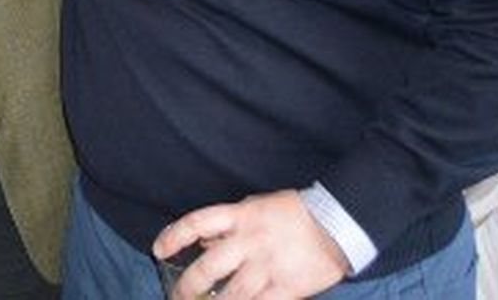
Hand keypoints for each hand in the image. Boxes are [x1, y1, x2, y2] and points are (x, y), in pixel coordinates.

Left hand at [153, 190, 349, 298]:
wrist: (339, 223)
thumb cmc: (294, 213)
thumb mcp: (255, 207)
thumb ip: (228, 225)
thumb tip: (203, 245)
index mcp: (240, 216)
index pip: (196, 224)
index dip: (173, 237)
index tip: (158, 250)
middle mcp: (249, 242)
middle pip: (208, 268)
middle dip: (187, 287)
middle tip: (177, 296)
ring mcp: (268, 267)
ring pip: (232, 295)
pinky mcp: (288, 288)